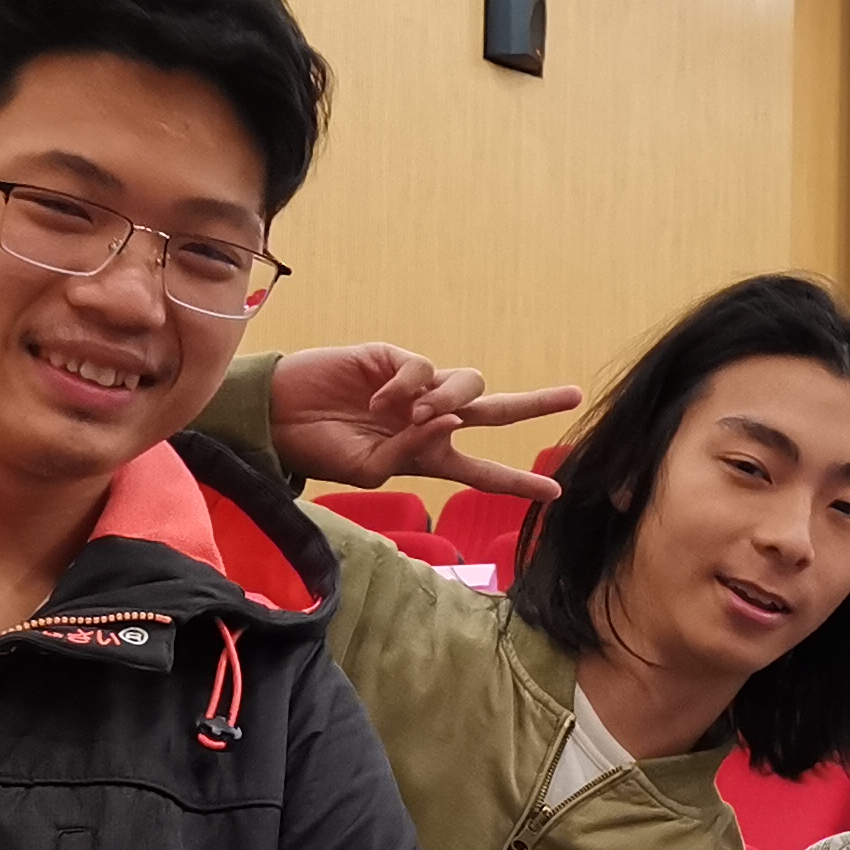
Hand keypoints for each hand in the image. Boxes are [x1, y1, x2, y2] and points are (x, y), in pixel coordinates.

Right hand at [268, 344, 580, 500]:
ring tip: (417, 415)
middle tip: (573, 395)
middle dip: (534, 404)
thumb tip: (449, 422)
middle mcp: (429, 420)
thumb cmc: (318, 450)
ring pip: (466, 385)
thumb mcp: (366, 473)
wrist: (276, 417)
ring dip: (449, 401)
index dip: (517, 481)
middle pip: (494, 411)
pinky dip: (409, 385)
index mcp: (427, 456)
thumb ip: (409, 454)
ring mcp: (415, 387)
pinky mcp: (394, 358)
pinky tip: (381, 399)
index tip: (556, 491)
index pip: (481, 471)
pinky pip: (424, 368)